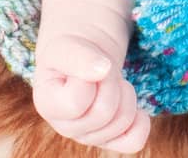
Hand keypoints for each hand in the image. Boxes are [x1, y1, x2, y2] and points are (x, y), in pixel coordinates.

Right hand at [32, 23, 150, 151]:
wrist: (85, 55)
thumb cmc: (72, 51)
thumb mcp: (67, 46)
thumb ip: (79, 58)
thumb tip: (102, 70)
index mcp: (47, 105)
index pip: (76, 102)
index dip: (90, 75)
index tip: (88, 61)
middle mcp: (65, 127)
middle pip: (103, 113)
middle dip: (111, 83)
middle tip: (105, 70)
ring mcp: (88, 136)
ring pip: (122, 122)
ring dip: (125, 94)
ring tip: (112, 82)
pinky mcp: (110, 140)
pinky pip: (134, 141)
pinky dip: (140, 121)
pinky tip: (131, 103)